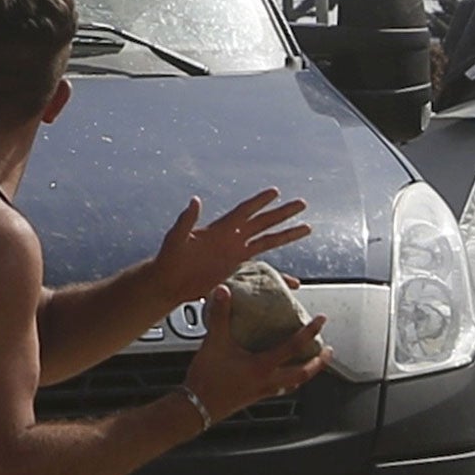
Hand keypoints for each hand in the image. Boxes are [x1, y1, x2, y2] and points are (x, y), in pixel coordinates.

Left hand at [154, 190, 310, 306]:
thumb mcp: (175, 238)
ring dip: (286, 235)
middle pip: (262, 222)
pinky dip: (276, 274)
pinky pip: (261, 269)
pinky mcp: (235, 269)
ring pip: (267, 242)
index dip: (259, 202)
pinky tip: (292, 280)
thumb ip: (186, 220)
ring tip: (307, 228)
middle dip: (282, 213)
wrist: (168, 282)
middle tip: (302, 203)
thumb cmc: (168, 258)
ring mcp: (234, 253)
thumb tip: (195, 200)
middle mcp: (231, 239)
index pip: (244, 211)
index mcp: (219, 229)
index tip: (275, 192)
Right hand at [183, 284, 330, 425]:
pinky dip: (285, 382)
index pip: (293, 346)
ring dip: (305, 374)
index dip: (309, 332)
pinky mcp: (254, 398)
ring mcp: (262, 392)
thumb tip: (223, 292)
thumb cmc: (206, 379)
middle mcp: (267, 381)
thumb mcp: (214, 343)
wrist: (195, 408)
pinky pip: (278, 390)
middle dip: (319, 362)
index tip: (320, 321)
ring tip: (310, 365)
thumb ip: (219, 316)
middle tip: (328, 351)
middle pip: (303, 373)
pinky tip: (279, 378)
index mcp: (262, 366)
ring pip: (293, 384)